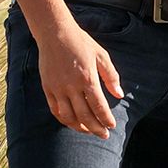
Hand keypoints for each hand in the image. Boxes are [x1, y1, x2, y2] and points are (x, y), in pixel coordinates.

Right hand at [38, 20, 123, 136]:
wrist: (54, 33)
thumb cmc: (80, 42)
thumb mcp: (101, 55)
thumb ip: (111, 76)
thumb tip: (119, 94)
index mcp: (87, 78)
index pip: (99, 106)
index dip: (106, 119)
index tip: (111, 125)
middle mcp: (72, 86)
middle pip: (85, 116)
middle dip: (96, 128)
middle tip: (104, 134)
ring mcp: (58, 88)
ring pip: (69, 117)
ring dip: (80, 128)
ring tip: (89, 131)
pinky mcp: (47, 88)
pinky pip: (55, 110)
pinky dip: (64, 120)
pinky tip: (72, 122)